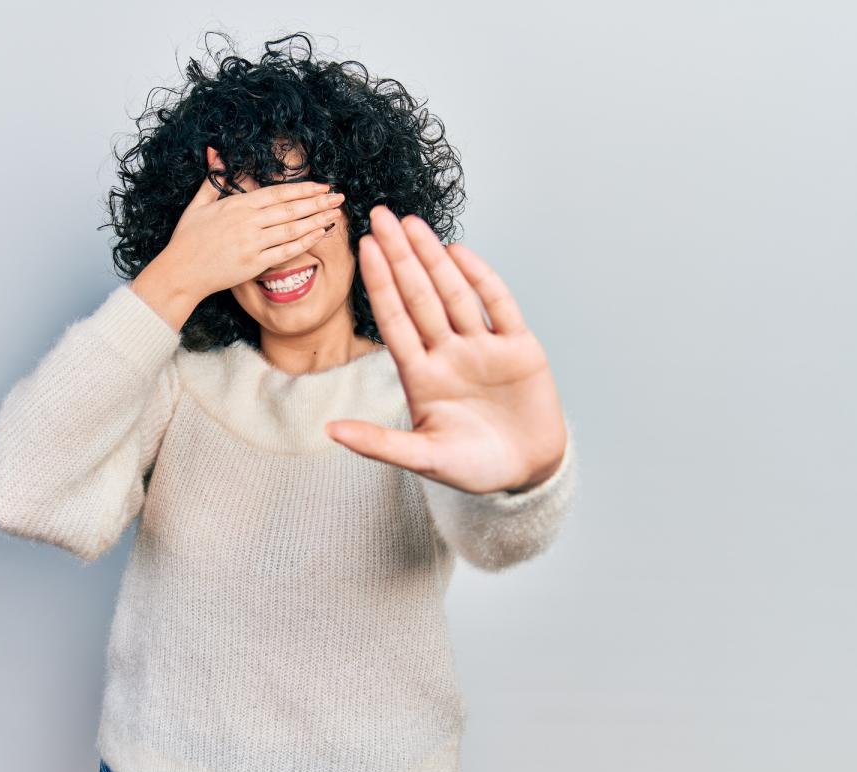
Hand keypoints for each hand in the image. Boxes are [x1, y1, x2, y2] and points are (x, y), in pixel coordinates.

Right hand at [158, 150, 345, 297]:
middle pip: (291, 208)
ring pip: (292, 229)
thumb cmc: (187, 239)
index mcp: (237, 205)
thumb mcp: (198, 204)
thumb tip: (214, 152)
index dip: (303, 188)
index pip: (278, 193)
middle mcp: (248, 222)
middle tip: (339, 196)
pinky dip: (305, 242)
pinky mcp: (254, 264)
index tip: (321, 186)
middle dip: (318, 202)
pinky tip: (319, 234)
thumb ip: (213, 179)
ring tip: (335, 214)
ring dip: (317, 220)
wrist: (180, 272)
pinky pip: (286, 252)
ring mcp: (252, 243)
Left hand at [324, 206, 568, 493]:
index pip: (394, 319)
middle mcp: (449, 353)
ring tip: (412, 223)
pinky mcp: (520, 349)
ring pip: (454, 293)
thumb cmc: (472, 468)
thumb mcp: (423, 458)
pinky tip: (459, 252)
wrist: (527, 472)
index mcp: (421, 375)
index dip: (380, 283)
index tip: (362, 247)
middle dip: (400, 255)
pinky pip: (499, 306)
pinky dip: (482, 279)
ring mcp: (483, 348)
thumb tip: (329, 431)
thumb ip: (378, 444)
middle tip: (380, 215)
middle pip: (420, 296)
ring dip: (434, 258)